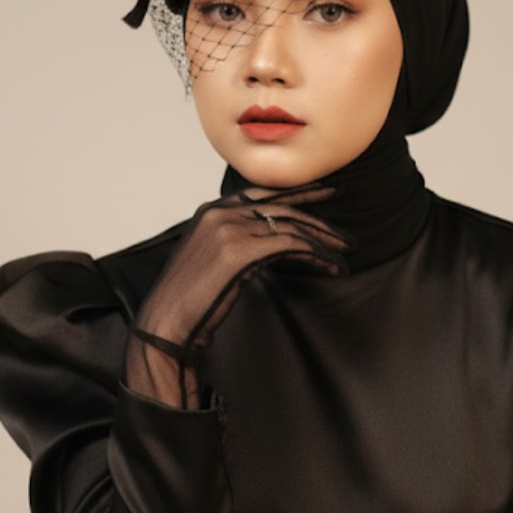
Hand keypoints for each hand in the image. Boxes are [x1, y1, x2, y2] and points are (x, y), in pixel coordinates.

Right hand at [125, 183, 350, 407]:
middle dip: (320, 219)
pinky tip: (332, 267)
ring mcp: (230, 228)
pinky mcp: (241, 250)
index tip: (327, 191)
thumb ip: (232, 243)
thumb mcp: (209, 260)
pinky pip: (292, 246)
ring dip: (324, 241)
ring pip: (291, 226)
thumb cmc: (188, 300)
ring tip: (346, 254)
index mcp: (212, 210)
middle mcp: (221, 212)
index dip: (299, 192)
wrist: (167, 321)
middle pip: (283, 209)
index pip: (264, 194)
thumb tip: (264, 245)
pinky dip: (317, 255)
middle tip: (346, 233)